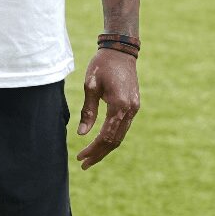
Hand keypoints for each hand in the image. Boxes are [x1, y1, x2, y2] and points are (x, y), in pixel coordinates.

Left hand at [76, 49, 140, 168]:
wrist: (120, 50)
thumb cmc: (102, 65)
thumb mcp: (90, 86)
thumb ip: (88, 111)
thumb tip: (81, 134)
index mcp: (119, 105)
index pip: (106, 136)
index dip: (93, 149)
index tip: (80, 157)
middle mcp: (130, 110)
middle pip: (115, 141)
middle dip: (99, 154)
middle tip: (83, 164)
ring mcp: (134, 108)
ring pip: (120, 136)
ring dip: (106, 149)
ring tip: (90, 158)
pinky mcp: (133, 106)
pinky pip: (123, 127)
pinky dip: (112, 138)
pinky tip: (101, 143)